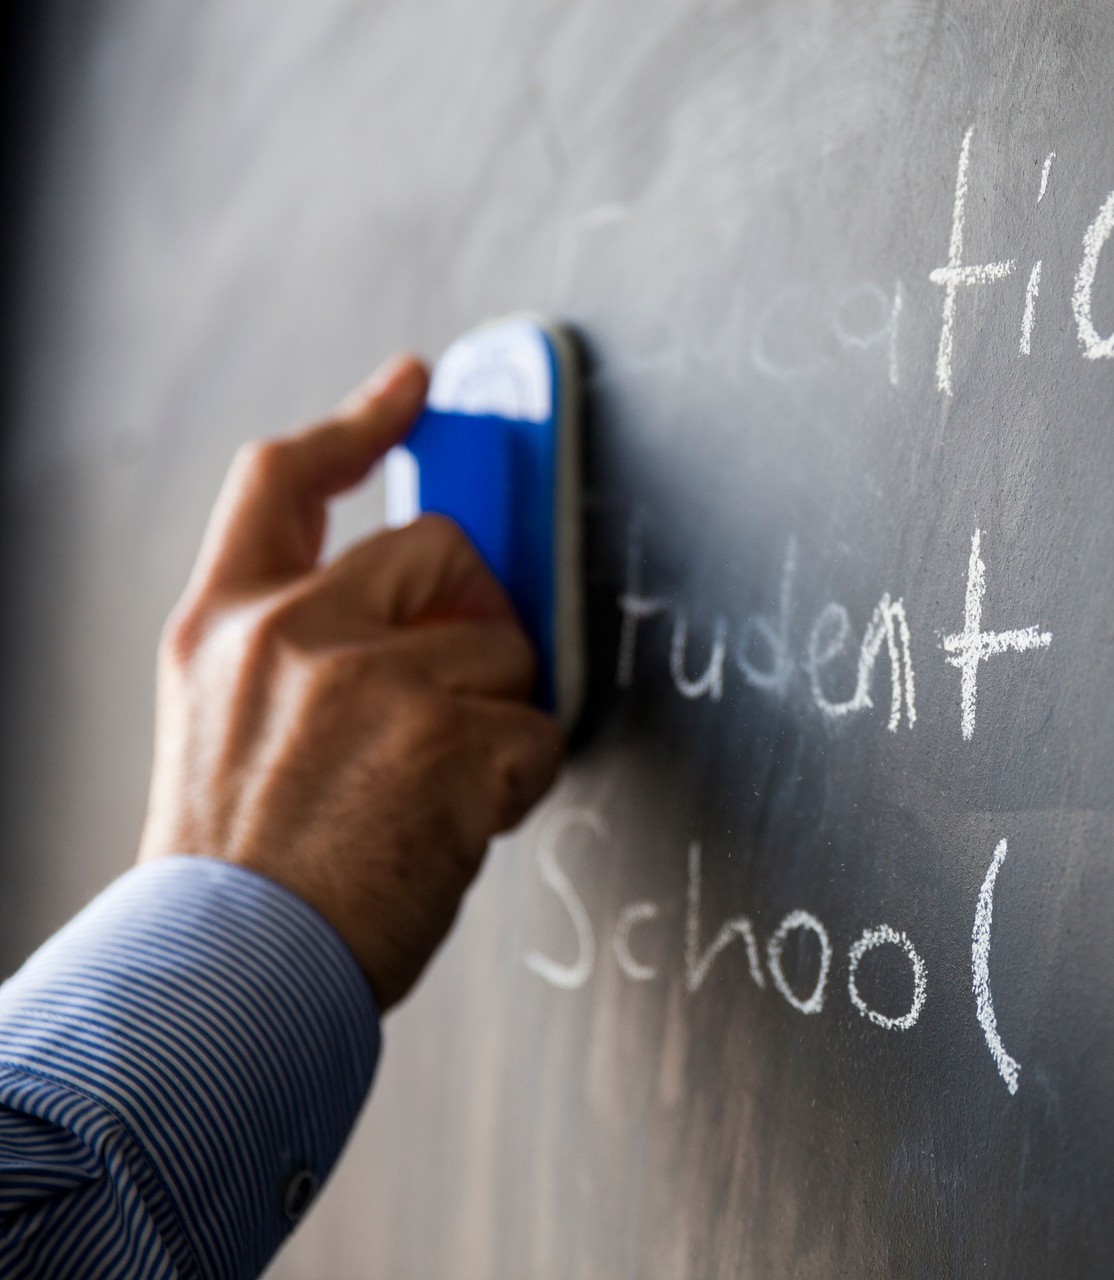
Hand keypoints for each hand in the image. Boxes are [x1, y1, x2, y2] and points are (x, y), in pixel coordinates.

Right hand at [138, 354, 564, 1010]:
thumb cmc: (237, 877)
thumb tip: (422, 616)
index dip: (356, 422)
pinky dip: (520, 781)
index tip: (411, 384)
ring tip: (429, 796)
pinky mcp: (447, 738)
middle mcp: (293, 631)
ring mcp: (372, 679)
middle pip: (442, 551)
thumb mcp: (221, 729)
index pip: (281, 480)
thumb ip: (298, 655)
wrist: (224, 975)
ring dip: (498, 718)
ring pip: (507, 648)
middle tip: (447, 708)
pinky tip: (455, 828)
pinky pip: (538, 731)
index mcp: (223, 626)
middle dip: (472, 618)